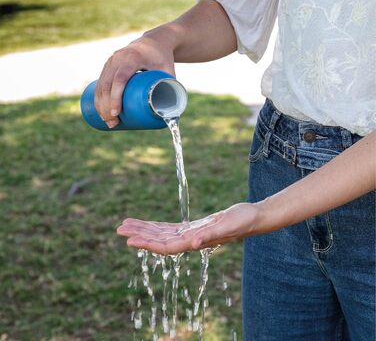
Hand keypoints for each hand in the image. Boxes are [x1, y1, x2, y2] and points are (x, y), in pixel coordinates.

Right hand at [95, 29, 175, 127]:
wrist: (154, 41)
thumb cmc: (163, 58)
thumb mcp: (168, 71)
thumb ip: (171, 91)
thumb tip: (172, 116)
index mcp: (132, 57)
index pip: (120, 78)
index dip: (116, 97)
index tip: (116, 113)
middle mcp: (118, 58)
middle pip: (107, 84)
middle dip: (106, 106)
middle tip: (113, 123)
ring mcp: (111, 61)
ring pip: (101, 85)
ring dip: (100, 105)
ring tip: (108, 122)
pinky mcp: (109, 66)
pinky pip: (100, 83)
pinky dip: (99, 98)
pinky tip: (100, 111)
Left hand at [116, 203, 260, 254]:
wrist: (252, 218)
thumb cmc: (242, 221)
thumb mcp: (227, 226)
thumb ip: (210, 235)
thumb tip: (193, 243)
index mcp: (196, 241)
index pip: (166, 246)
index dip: (147, 243)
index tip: (129, 239)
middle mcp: (190, 240)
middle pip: (159, 239)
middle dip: (139, 235)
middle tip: (118, 229)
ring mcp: (191, 234)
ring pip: (162, 232)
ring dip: (144, 229)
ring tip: (126, 224)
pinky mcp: (193, 227)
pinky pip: (170, 227)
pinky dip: (157, 225)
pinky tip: (148, 223)